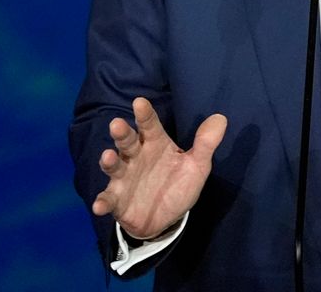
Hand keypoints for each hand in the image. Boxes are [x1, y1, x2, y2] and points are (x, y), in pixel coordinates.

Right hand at [91, 97, 227, 238]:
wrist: (165, 218)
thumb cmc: (177, 184)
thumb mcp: (196, 166)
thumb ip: (205, 144)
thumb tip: (221, 118)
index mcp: (155, 144)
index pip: (150, 126)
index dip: (145, 114)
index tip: (139, 102)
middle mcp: (136, 156)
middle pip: (127, 142)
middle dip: (122, 133)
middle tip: (117, 123)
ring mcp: (124, 177)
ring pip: (114, 166)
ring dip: (109, 161)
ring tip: (108, 156)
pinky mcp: (116, 199)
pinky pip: (108, 199)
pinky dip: (102, 202)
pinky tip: (100, 206)